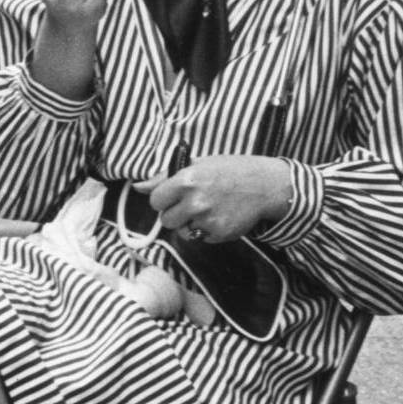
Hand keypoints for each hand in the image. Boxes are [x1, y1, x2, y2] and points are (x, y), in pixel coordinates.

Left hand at [144, 154, 294, 242]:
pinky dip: (207, 231)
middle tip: (193, 203)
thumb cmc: (229, 171)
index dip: (164, 199)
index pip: (155, 200)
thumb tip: (137, 186)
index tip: (174, 196)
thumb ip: (164, 178)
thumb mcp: (197, 165)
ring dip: (190, 224)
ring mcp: (207, 219)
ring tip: (208, 210)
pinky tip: (220, 216)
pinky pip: (201, 238)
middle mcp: (194, 201)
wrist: (265, 185)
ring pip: (182, 231)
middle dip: (176, 213)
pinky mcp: (219, 234)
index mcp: (186, 180)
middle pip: (166, 219)